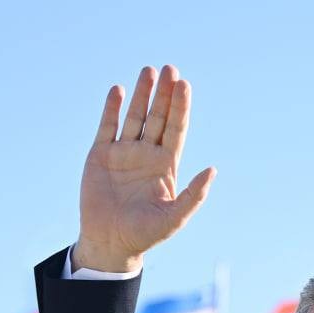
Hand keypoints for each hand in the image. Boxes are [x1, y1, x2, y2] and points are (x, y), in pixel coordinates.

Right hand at [73, 65, 216, 272]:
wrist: (110, 243)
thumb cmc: (145, 234)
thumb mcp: (174, 217)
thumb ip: (194, 195)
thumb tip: (212, 169)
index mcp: (166, 166)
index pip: (177, 129)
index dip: (181, 107)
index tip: (184, 85)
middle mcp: (147, 155)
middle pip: (158, 117)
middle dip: (164, 94)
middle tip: (170, 68)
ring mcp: (123, 153)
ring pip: (134, 117)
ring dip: (141, 94)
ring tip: (148, 71)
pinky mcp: (100, 155)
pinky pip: (107, 127)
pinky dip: (112, 109)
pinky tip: (117, 91)